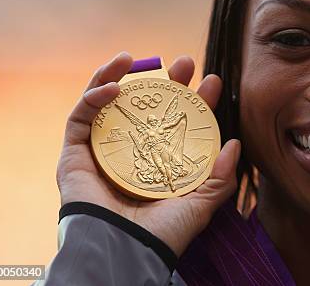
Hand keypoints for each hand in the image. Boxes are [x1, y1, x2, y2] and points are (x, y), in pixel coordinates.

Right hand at [56, 52, 240, 256]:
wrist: (124, 251)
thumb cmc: (162, 233)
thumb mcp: (200, 204)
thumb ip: (219, 177)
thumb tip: (235, 144)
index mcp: (158, 161)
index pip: (177, 123)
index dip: (195, 101)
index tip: (212, 82)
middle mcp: (130, 152)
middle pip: (145, 107)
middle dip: (164, 81)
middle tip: (184, 63)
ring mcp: (102, 150)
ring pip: (108, 104)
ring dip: (119, 76)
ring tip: (133, 58)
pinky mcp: (74, 153)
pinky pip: (81, 116)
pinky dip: (93, 95)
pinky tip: (114, 87)